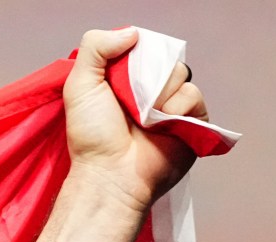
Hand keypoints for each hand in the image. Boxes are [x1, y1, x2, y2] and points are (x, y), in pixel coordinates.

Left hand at [63, 27, 206, 212]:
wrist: (111, 174)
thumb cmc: (92, 136)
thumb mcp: (80, 85)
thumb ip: (95, 47)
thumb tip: (131, 32)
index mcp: (126, 80)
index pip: (144, 48)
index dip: (136, 55)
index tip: (122, 73)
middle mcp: (150, 91)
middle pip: (165, 58)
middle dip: (148, 77)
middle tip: (131, 102)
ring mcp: (172, 106)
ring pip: (181, 75)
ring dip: (161, 96)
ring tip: (145, 120)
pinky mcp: (191, 121)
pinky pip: (195, 96)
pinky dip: (179, 109)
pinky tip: (163, 127)